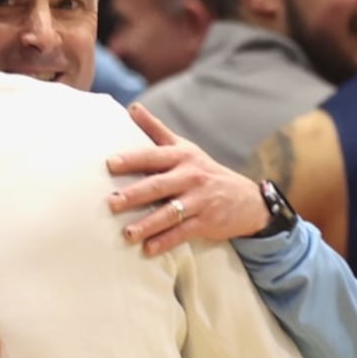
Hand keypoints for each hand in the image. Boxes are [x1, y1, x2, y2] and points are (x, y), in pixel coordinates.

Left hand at [106, 104, 267, 255]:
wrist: (246, 198)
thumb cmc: (203, 170)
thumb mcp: (184, 148)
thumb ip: (156, 130)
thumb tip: (132, 107)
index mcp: (182, 156)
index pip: (153, 156)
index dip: (132, 159)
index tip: (110, 164)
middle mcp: (190, 176)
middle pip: (158, 186)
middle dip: (134, 195)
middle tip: (111, 203)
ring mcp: (199, 200)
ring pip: (170, 213)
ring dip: (148, 224)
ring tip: (127, 234)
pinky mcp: (206, 222)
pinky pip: (183, 233)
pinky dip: (165, 242)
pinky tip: (148, 250)